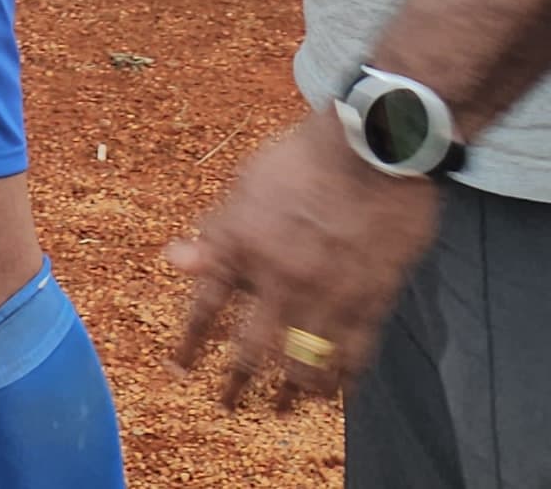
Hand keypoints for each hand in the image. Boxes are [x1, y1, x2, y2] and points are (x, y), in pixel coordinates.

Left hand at [167, 113, 438, 409]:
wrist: (376, 143)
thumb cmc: (306, 155)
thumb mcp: (245, 184)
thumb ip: (215, 231)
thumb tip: (174, 258)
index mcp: (242, 247)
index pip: (205, 308)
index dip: (189, 343)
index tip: (179, 368)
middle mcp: (279, 280)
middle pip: (250, 352)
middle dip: (236, 385)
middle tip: (229, 404)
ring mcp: (327, 295)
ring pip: (303, 365)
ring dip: (290, 393)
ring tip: (285, 407)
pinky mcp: (371, 300)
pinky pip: (355, 356)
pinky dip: (343, 380)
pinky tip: (336, 393)